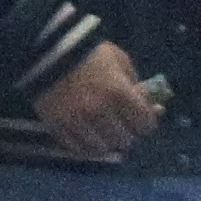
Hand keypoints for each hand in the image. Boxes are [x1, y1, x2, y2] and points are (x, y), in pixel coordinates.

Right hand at [33, 38, 165, 159]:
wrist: (47, 50)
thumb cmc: (89, 52)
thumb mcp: (119, 60)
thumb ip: (136, 85)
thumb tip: (153, 107)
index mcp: (118, 92)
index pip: (144, 124)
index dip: (147, 123)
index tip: (144, 120)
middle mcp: (98, 110)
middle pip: (124, 140)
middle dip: (128, 133)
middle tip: (124, 126)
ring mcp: (76, 120)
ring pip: (102, 149)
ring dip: (107, 142)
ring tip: (106, 133)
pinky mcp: (56, 126)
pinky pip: (78, 149)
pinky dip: (87, 147)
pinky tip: (89, 138)